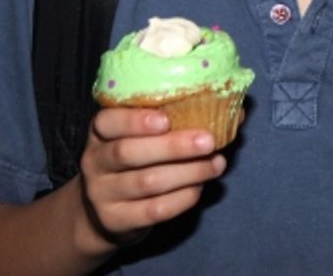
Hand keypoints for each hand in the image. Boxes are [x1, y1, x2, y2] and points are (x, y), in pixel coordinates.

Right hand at [77, 107, 227, 248]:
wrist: (108, 209)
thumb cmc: (142, 157)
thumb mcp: (149, 134)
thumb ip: (185, 118)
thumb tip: (237, 112)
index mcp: (102, 132)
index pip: (106, 121)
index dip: (134, 120)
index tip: (166, 119)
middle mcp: (95, 161)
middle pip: (128, 153)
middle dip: (173, 146)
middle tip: (208, 141)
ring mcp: (102, 193)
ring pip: (146, 182)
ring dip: (188, 172)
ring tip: (216, 164)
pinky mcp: (116, 220)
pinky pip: (153, 210)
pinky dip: (182, 197)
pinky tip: (200, 187)